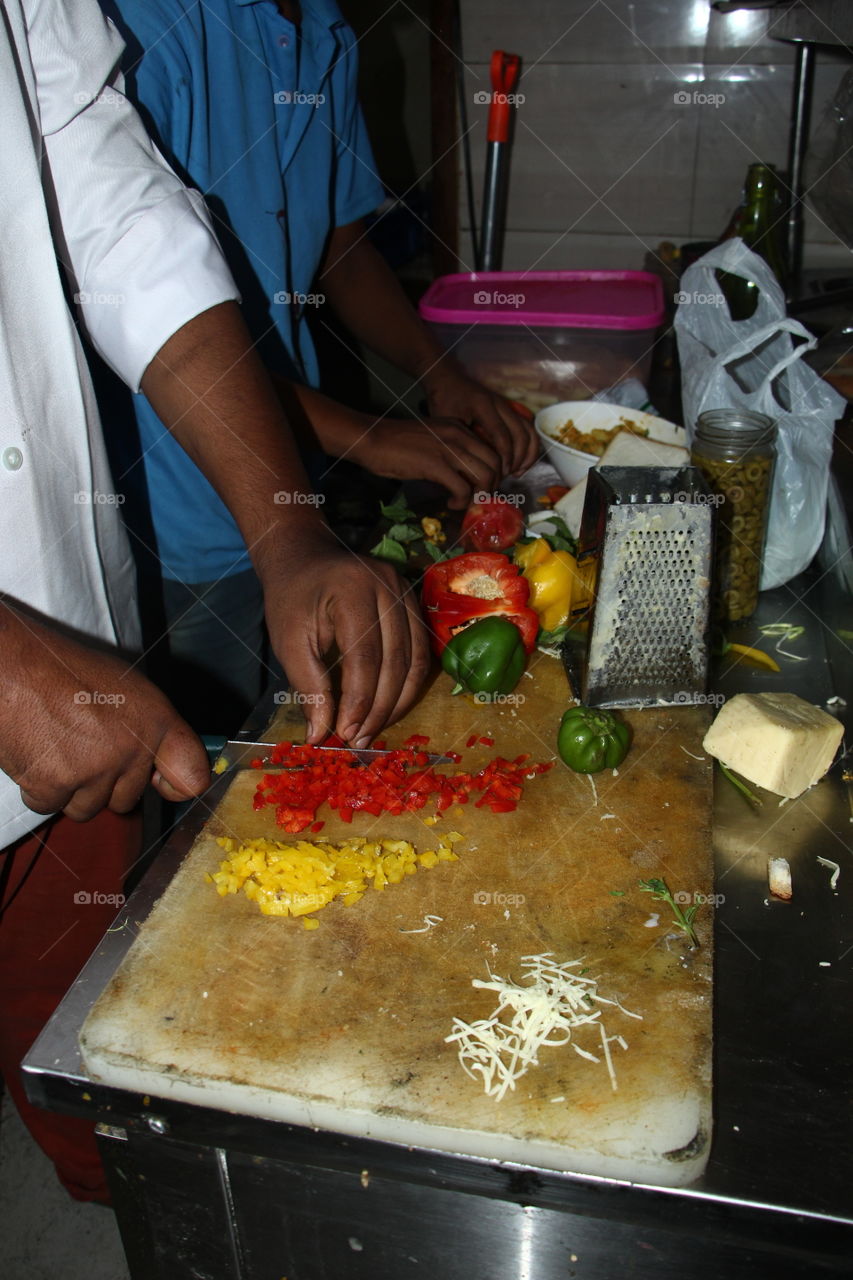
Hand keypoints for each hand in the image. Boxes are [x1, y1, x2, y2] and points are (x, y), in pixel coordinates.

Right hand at [0, 607, 209, 820]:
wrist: (15, 668)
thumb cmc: (67, 672)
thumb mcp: (129, 690)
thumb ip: (152, 731)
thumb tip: (166, 770)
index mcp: (157, 722)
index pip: (193, 776)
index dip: (177, 786)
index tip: (164, 783)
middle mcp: (132, 749)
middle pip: (127, 801)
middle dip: (106, 784)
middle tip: (84, 749)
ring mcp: (94, 771)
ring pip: (88, 808)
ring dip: (72, 790)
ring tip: (59, 748)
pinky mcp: (55, 786)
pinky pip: (51, 807)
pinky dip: (41, 788)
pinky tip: (38, 753)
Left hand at [261, 537, 430, 746]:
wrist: (305, 558)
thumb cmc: (292, 598)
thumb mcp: (289, 641)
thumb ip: (308, 686)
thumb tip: (321, 735)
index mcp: (352, 590)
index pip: (364, 656)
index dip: (359, 700)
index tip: (345, 733)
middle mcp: (388, 586)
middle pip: (396, 660)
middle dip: (380, 708)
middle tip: (359, 740)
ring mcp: (406, 592)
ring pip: (415, 660)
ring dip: (398, 702)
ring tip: (374, 730)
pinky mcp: (414, 603)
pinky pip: (420, 652)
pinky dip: (408, 685)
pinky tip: (389, 707)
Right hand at [352, 415, 501, 509]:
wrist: (372, 439)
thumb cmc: (395, 442)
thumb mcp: (431, 439)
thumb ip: (449, 451)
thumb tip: (462, 475)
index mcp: (458, 428)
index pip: (491, 450)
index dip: (493, 472)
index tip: (481, 486)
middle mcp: (459, 435)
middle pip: (495, 463)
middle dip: (491, 485)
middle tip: (477, 497)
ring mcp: (448, 449)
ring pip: (484, 476)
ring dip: (479, 495)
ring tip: (465, 502)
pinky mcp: (436, 466)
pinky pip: (463, 489)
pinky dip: (461, 501)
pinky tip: (451, 504)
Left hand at [421, 365, 539, 477]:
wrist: (448, 379)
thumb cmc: (444, 401)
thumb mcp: (447, 422)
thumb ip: (461, 440)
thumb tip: (473, 469)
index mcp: (483, 406)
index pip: (501, 435)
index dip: (505, 457)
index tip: (501, 473)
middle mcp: (500, 404)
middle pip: (521, 434)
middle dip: (518, 458)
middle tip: (507, 475)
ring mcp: (507, 405)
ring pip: (529, 431)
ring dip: (528, 453)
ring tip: (517, 471)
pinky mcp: (510, 409)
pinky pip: (527, 428)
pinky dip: (529, 445)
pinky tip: (520, 461)